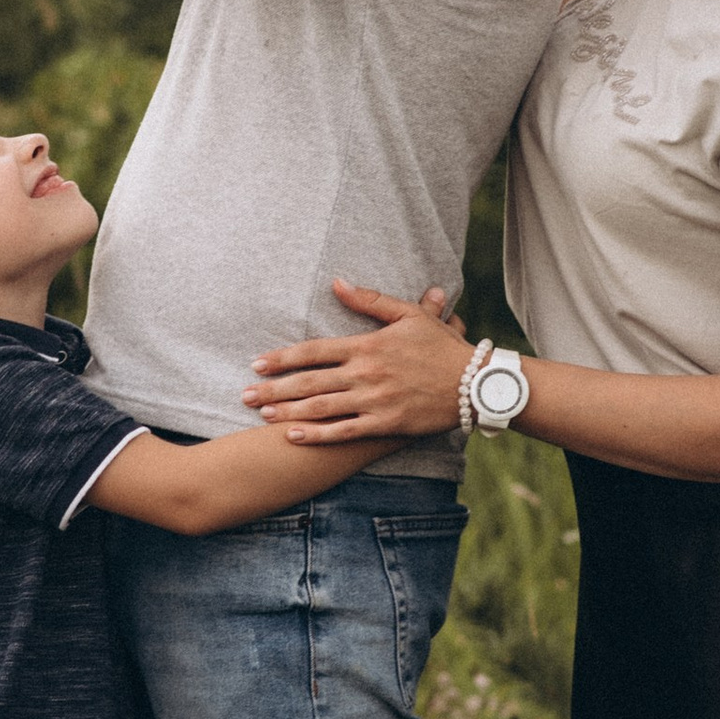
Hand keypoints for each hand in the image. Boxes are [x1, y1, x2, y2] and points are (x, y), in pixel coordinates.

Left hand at [244, 283, 469, 439]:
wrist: (474, 383)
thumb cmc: (441, 347)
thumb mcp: (408, 315)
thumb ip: (370, 301)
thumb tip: (337, 282)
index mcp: (368, 346)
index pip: (315, 351)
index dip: (283, 358)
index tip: (258, 363)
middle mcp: (366, 374)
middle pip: (310, 382)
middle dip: (274, 388)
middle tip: (245, 393)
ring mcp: (375, 401)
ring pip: (322, 407)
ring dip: (289, 412)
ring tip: (262, 414)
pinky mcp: (385, 424)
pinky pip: (345, 431)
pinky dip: (318, 434)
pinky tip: (294, 436)